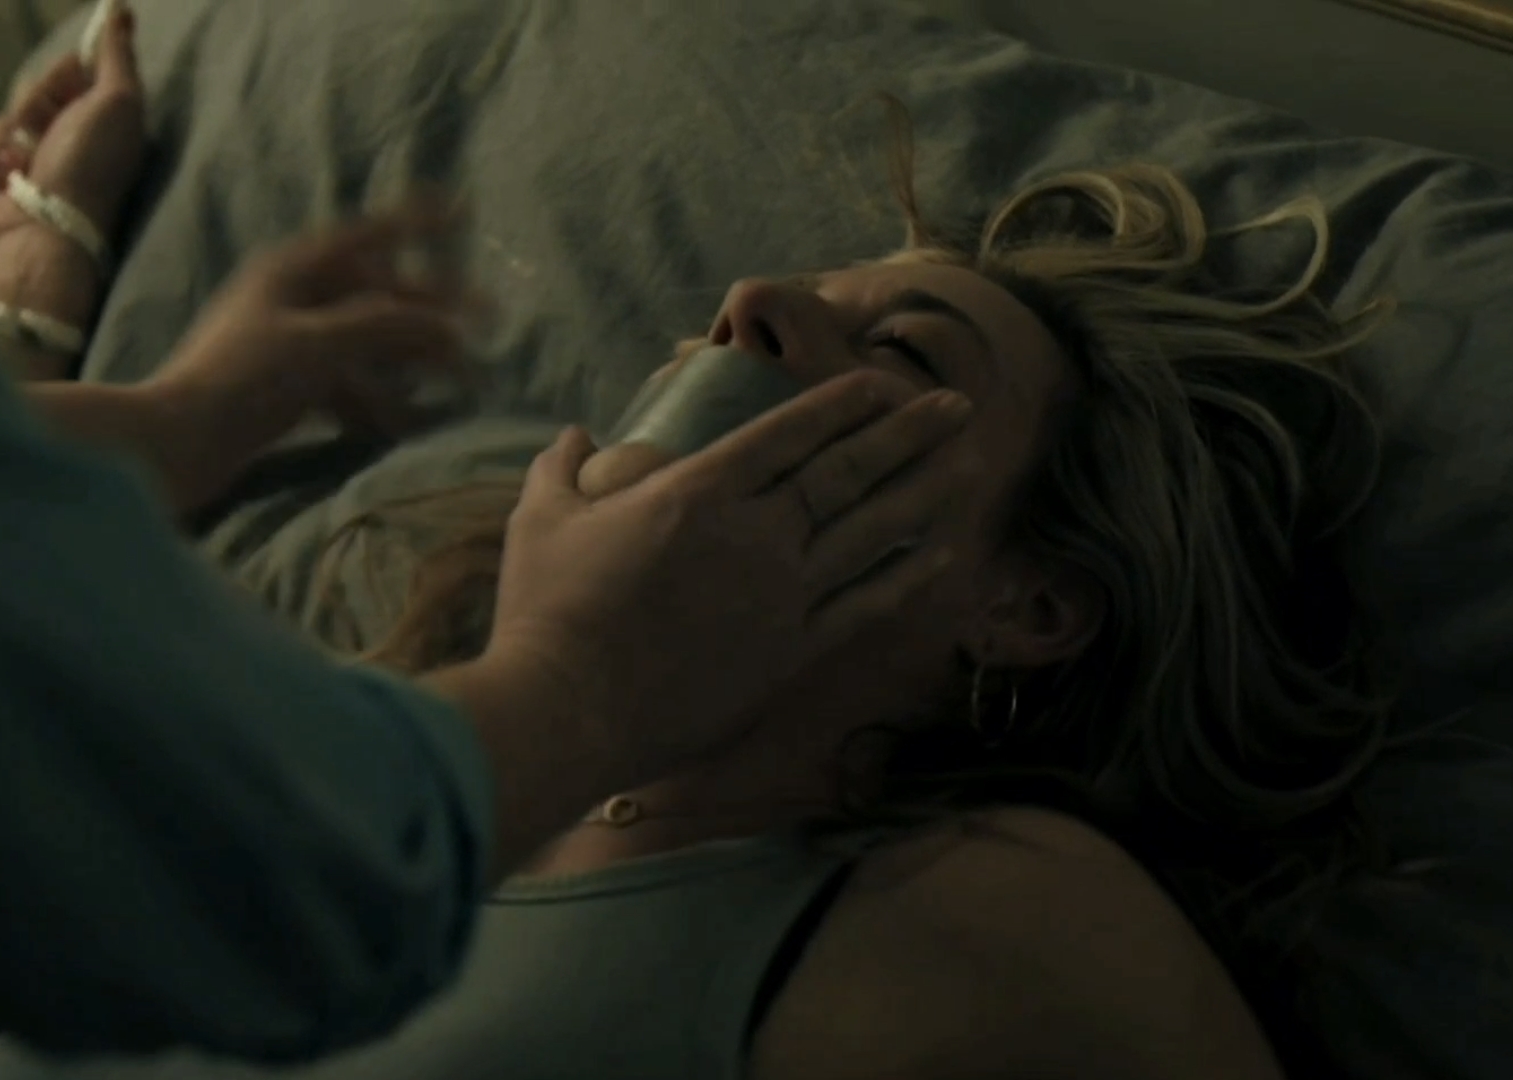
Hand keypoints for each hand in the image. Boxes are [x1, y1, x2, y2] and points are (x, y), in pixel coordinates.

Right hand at [0, 1, 147, 243]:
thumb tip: (121, 6)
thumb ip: (117, 54)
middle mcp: (77, 136)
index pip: (69, 68)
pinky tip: (1, 187)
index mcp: (107, 115)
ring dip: (4, 141)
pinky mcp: (9, 181)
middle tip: (41, 139)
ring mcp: (41, 160)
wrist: (44, 235)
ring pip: (3, 120)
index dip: (57, 78)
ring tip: (19, 170)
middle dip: (27, 111)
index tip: (63, 95)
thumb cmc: (88, 168)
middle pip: (31, 90)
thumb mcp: (116, 102)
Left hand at [136, 199, 476, 507]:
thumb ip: (383, 327)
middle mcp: (292, 298)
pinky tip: (408, 421)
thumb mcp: (317, 345)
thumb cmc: (239, 382)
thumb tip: (442, 325)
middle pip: (376, 293)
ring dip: (411, 359)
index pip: (368, 235)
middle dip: (430, 309)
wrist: (173, 444)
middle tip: (484, 320)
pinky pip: (348, 383)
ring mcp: (289, 344)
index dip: (416, 222)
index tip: (461, 210)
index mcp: (293, 270)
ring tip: (459, 380)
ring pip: (367, 342)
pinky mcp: (284, 388)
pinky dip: (379, 398)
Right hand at [480, 371, 975, 782]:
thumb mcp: (543, 521)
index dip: (837, 403)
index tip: (879, 382)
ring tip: (969, 462)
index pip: (786, 433)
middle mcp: (754, 536)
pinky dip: (904, 576)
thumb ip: (562, 470)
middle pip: (846, 472)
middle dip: (906, 433)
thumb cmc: (546, 613)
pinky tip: (940, 554)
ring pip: (869, 532)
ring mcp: (779, 596)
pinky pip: (862, 606)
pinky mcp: (787, 653)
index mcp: (697, 492)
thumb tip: (573, 435)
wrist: (566, 710)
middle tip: (957, 405)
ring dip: (922, 492)